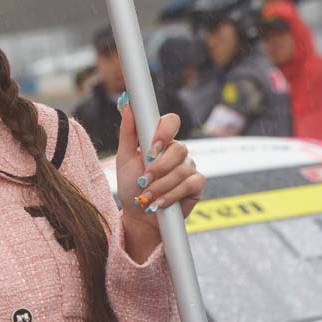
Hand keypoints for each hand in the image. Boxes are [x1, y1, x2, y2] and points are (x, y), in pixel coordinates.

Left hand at [117, 103, 205, 237]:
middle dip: (159, 168)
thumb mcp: (124, 159)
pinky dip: (171, 195)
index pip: (171, 121)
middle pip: (179, 148)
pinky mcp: (197, 184)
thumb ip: (128, 133)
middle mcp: (178, 151)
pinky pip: (190, 184)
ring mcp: (189, 167)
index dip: (164, 131)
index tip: (151, 148)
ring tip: (146, 197)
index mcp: (161, 140)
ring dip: (161, 186)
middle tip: (144, 180)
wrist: (139, 215)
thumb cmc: (131, 185)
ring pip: (182, 170)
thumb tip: (127, 105)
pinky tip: (159, 203)